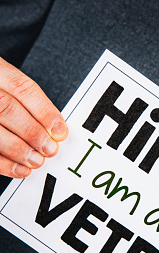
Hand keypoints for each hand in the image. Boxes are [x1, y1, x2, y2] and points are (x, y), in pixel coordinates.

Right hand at [0, 57, 67, 177]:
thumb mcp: (6, 84)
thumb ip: (27, 102)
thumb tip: (55, 130)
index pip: (21, 87)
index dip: (44, 111)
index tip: (59, 131)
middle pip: (5, 108)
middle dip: (32, 132)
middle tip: (50, 149)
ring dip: (18, 150)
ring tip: (36, 161)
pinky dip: (2, 163)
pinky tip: (19, 169)